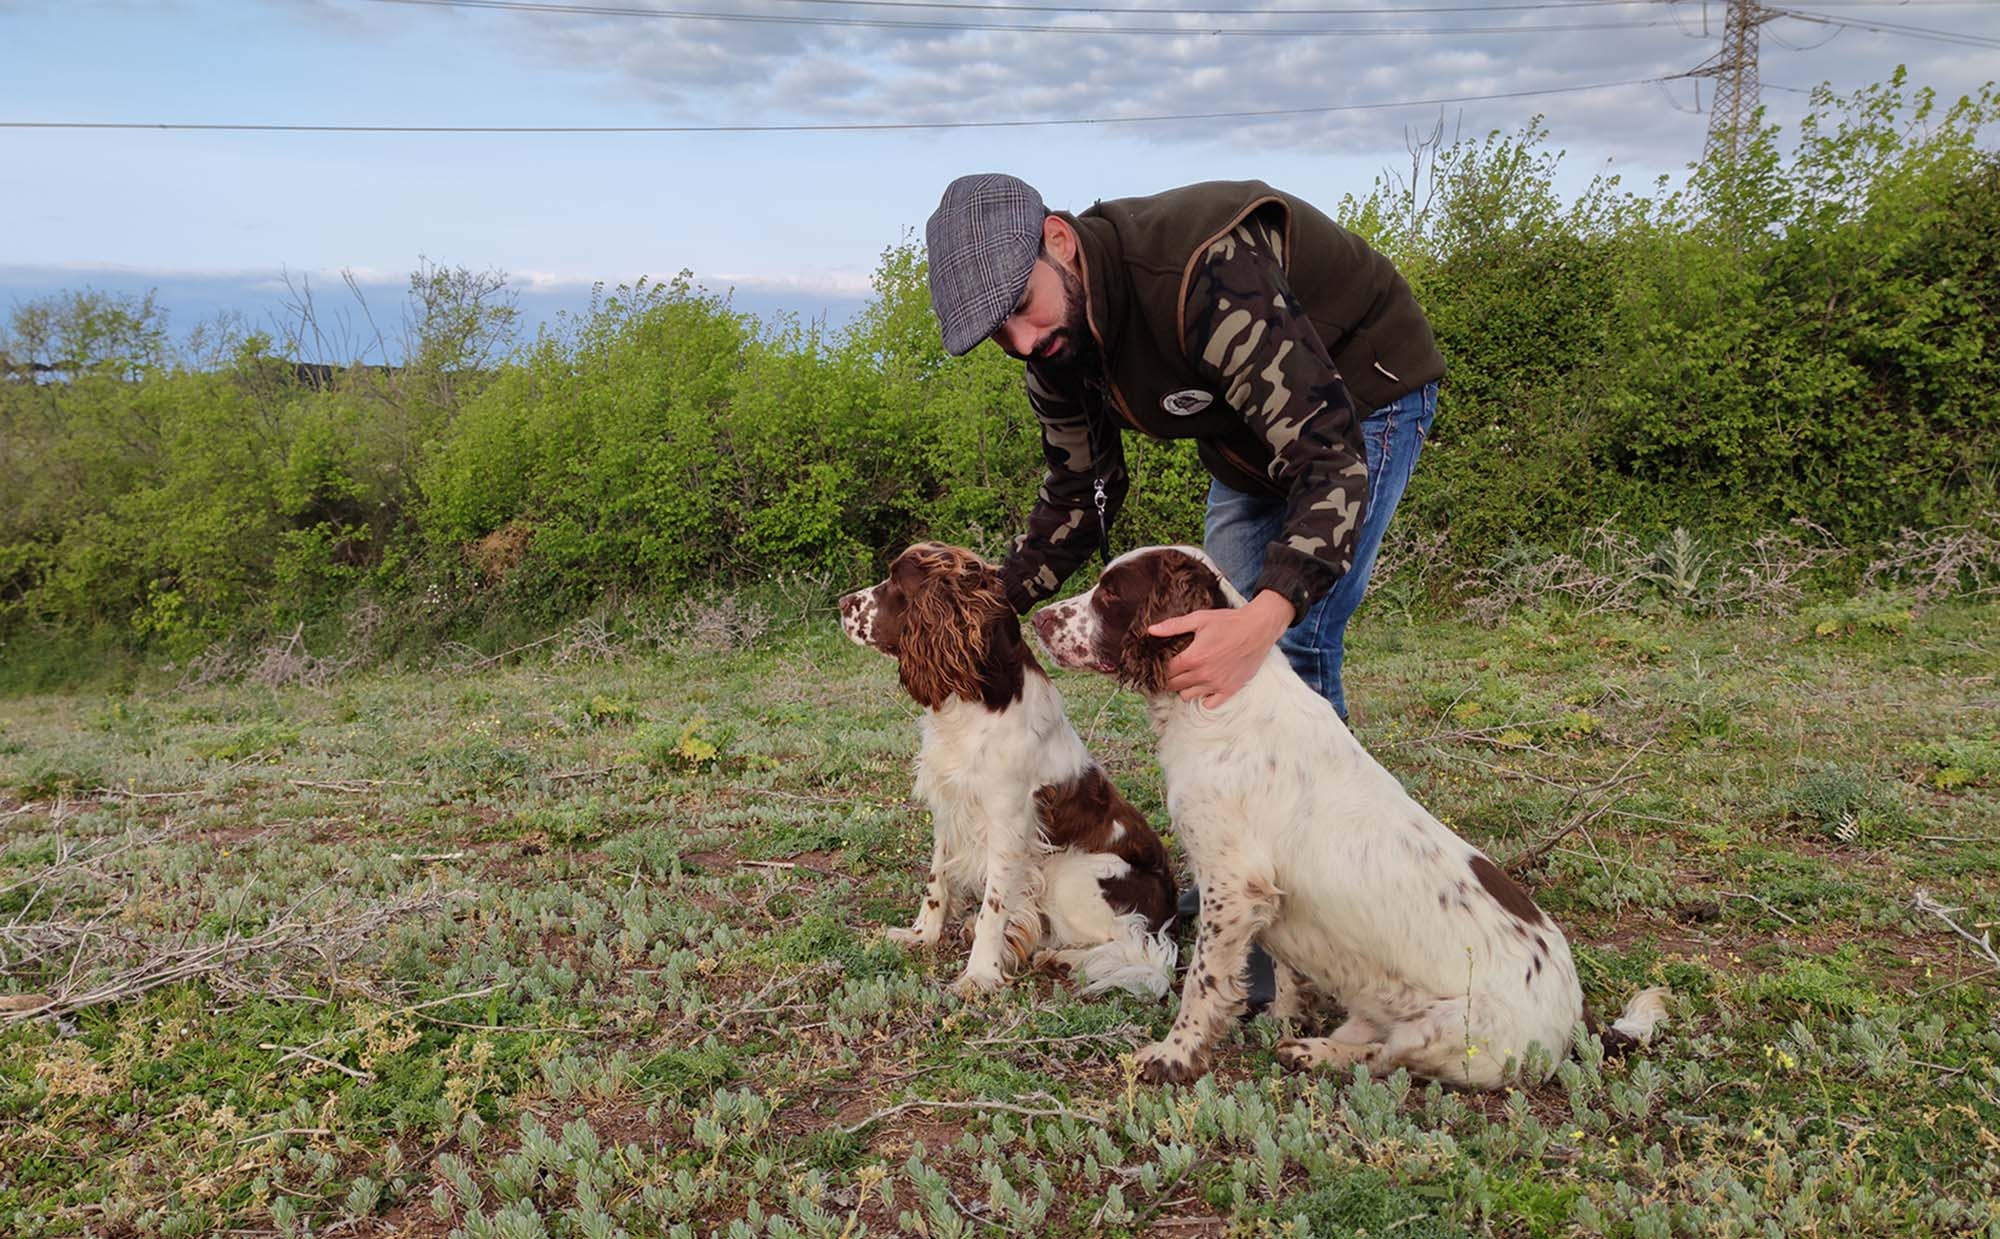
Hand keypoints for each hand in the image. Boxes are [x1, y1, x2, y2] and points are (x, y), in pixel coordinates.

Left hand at [1147, 590, 1292, 706]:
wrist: (1258, 628)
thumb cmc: (1229, 622)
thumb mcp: (1199, 618)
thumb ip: (1173, 626)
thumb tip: (1150, 630)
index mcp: (1193, 657)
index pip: (1166, 671)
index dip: (1159, 668)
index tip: (1159, 664)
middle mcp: (1203, 674)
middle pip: (1173, 686)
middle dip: (1168, 679)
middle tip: (1172, 670)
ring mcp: (1216, 684)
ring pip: (1188, 696)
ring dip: (1184, 688)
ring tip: (1187, 676)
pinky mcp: (1230, 690)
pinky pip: (1209, 704)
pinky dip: (1203, 698)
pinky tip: (1204, 686)